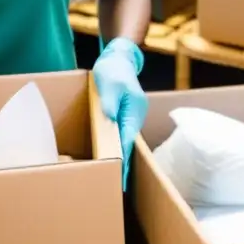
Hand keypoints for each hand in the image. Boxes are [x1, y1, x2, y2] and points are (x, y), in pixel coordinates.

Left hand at [92, 37, 146, 190]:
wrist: (118, 58)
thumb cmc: (113, 69)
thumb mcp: (109, 82)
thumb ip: (110, 100)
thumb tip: (111, 117)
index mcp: (133, 111)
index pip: (127, 141)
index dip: (123, 161)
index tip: (120, 179)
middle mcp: (135, 116)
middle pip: (128, 144)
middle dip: (123, 164)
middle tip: (115, 185)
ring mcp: (130, 116)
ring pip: (124, 140)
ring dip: (119, 156)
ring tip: (112, 176)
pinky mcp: (124, 115)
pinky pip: (120, 134)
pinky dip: (115, 146)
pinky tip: (109, 155)